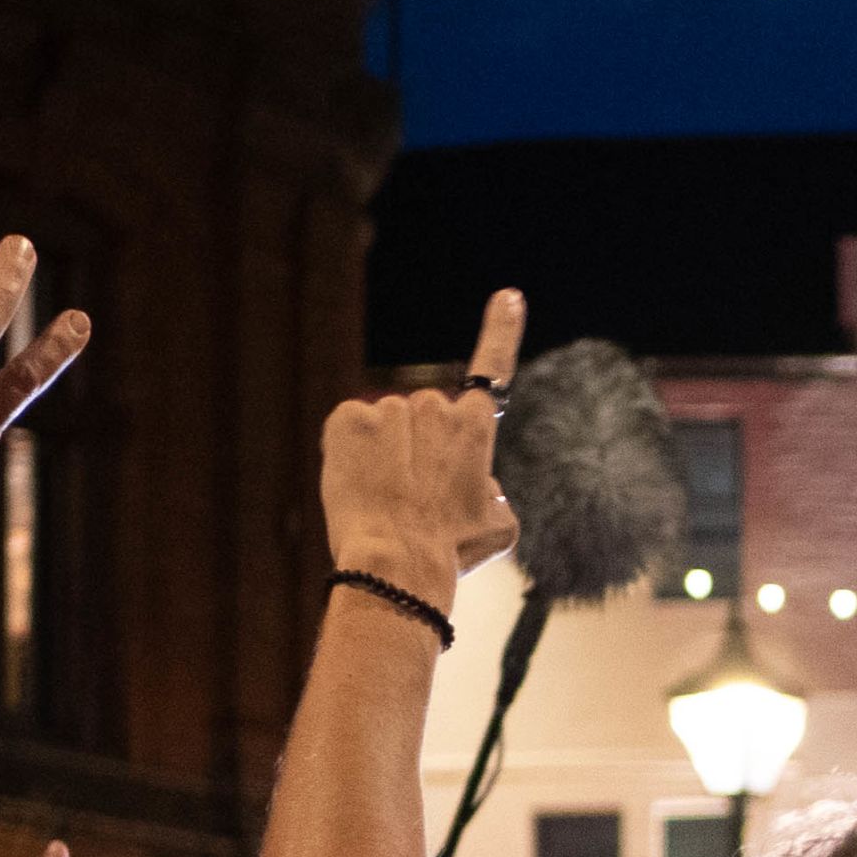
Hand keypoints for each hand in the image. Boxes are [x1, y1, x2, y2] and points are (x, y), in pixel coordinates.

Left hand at [319, 290, 522, 610]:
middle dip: (419, 449)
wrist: (398, 559)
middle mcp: (433, 406)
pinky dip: (350, 455)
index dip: (502, 330)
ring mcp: (388, 409)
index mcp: (473, 426)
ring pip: (386, 429)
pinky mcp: (347, 418)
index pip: (493, 367)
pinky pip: (351, 431)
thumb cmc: (452, 550)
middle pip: (424, 419)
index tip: (509, 297)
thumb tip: (479, 486)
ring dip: (385, 456)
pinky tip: (361, 486)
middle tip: (416, 496)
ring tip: (386, 500)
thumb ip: (493, 495)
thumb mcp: (499, 527)